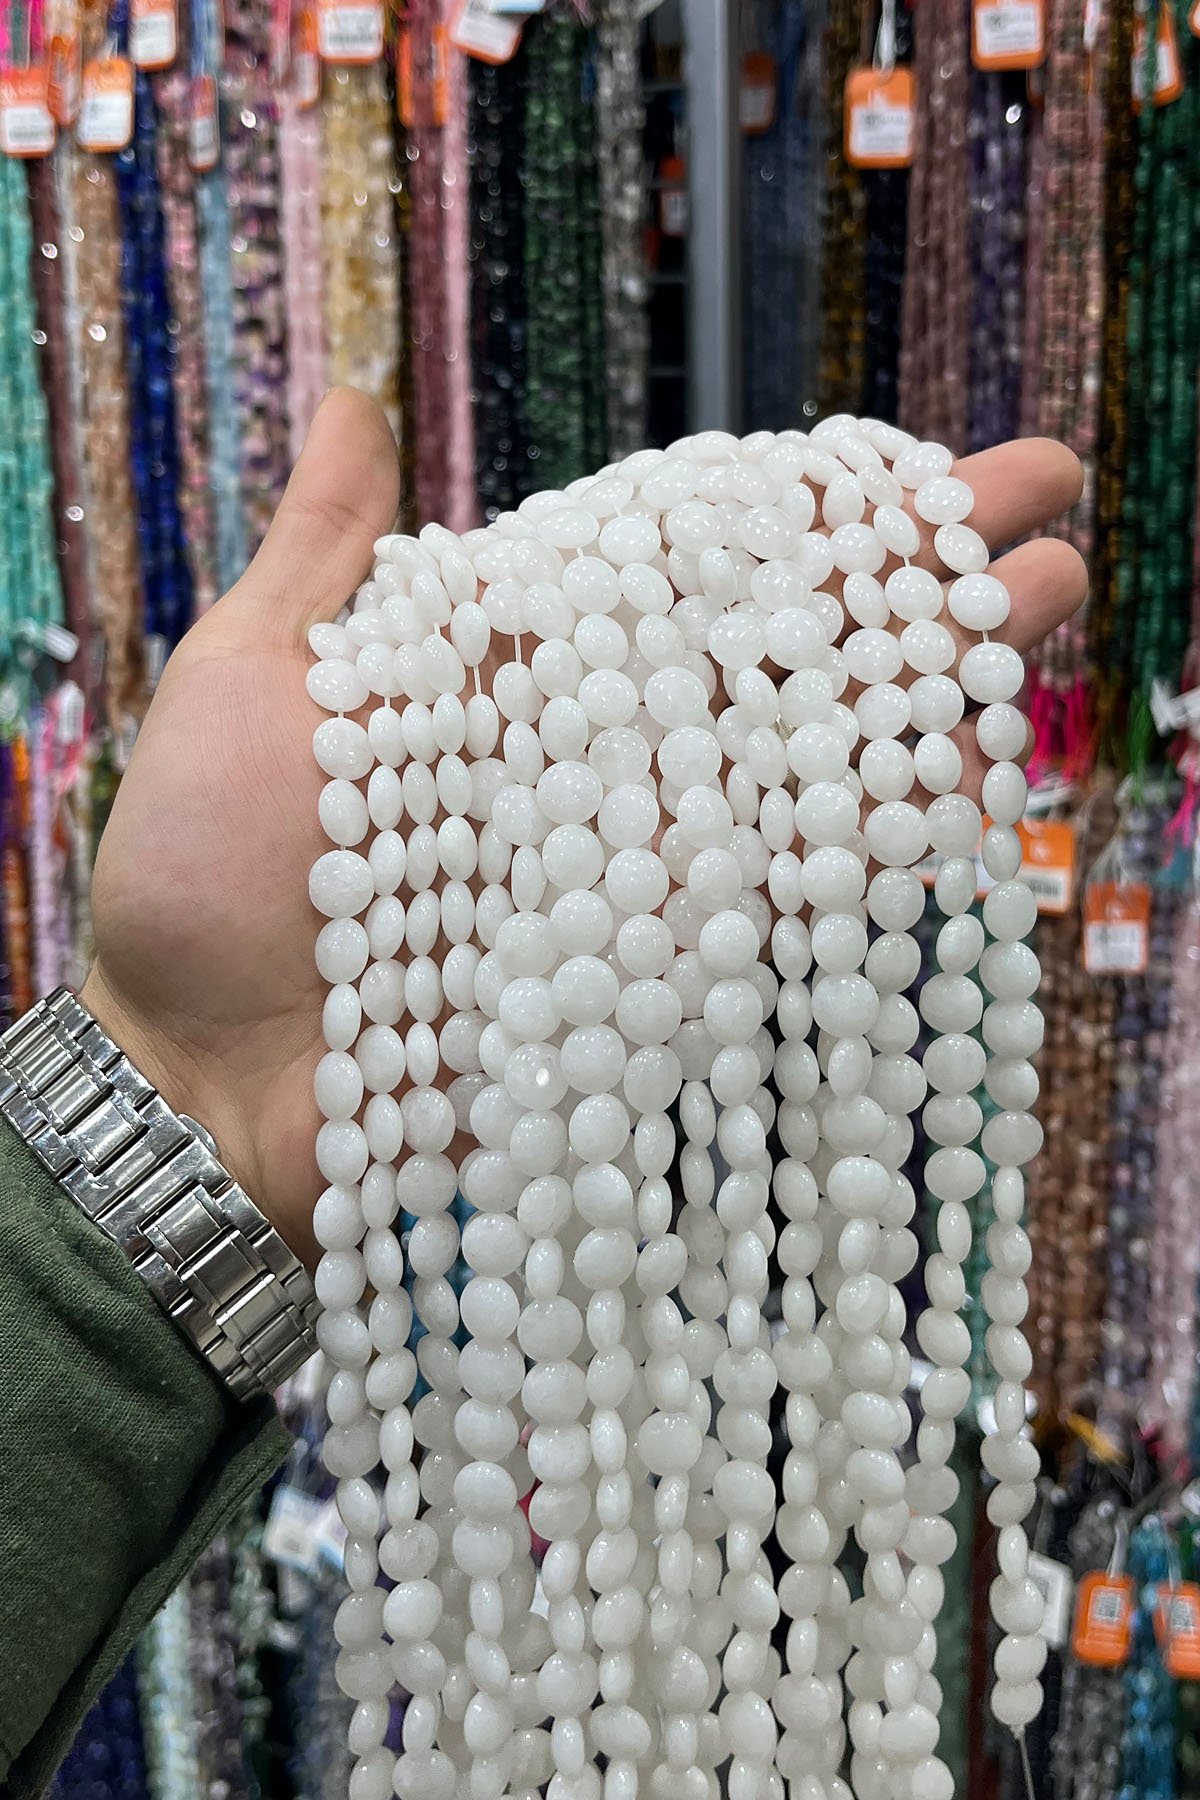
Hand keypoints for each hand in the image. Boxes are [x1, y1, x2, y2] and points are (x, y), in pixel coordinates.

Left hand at [81, 402, 1083, 1266]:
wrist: (184, 1076)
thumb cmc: (198, 873)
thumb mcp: (253, 673)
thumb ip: (327, 544)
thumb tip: (354, 390)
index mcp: (521, 676)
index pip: (693, 570)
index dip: (804, 513)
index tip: (912, 459)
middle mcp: (604, 766)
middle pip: (787, 657)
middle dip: (917, 583)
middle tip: (1051, 503)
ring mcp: (643, 871)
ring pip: (814, 763)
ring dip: (937, 686)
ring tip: (1056, 598)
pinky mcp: (662, 976)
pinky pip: (793, 899)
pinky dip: (884, 834)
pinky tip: (978, 766)